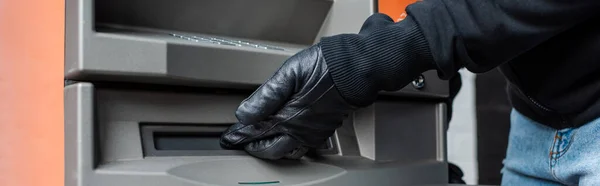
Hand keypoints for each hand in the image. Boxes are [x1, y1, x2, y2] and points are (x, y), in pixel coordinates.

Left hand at [219, 44, 357, 159]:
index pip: (256, 132)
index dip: (239, 136)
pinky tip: (286, 141)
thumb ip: (265, 96)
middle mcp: (301, 131)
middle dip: (252, 147)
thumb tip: (244, 113)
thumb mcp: (289, 74)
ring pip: (287, 152)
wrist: (356, 70)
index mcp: (288, 117)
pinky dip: (288, 148)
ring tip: (259, 145)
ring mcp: (313, 133)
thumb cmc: (326, 67)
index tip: (228, 138)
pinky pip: (302, 149)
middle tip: (239, 143)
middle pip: (270, 148)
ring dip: (270, 150)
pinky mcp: (324, 131)